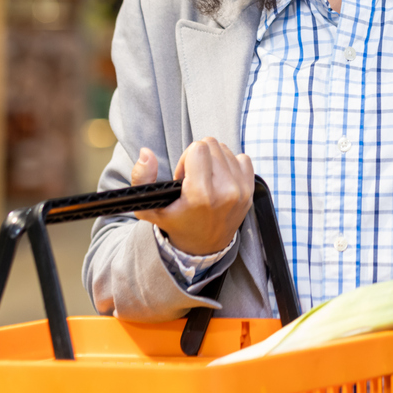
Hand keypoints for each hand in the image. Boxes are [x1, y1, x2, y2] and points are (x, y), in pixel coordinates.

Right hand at [130, 138, 254, 255]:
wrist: (203, 246)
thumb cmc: (175, 223)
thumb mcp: (149, 208)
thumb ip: (141, 179)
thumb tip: (146, 152)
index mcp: (202, 195)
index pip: (198, 148)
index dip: (186, 158)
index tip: (183, 177)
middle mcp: (226, 191)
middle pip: (212, 145)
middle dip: (199, 157)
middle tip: (193, 179)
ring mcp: (242, 191)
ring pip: (226, 150)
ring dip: (214, 161)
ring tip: (205, 181)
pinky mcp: (251, 190)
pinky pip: (242, 158)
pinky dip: (230, 165)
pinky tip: (220, 180)